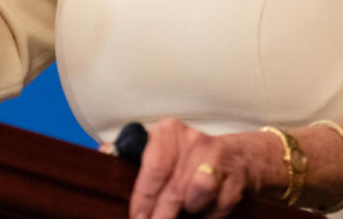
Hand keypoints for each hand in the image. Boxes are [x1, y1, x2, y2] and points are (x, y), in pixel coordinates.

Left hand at [128, 119, 263, 218]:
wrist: (238, 158)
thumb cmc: (188, 158)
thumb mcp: (160, 149)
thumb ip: (130, 153)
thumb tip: (104, 155)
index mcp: (169, 131)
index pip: (154, 167)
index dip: (144, 197)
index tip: (136, 216)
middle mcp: (194, 141)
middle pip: (173, 188)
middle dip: (160, 215)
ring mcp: (217, 159)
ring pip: (197, 194)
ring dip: (189, 210)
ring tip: (184, 212)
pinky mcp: (235, 179)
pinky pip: (217, 206)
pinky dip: (208, 215)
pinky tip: (202, 213)